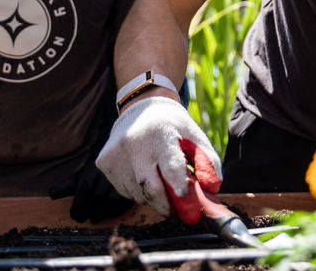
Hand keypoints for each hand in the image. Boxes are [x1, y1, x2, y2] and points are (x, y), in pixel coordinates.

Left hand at [48, 117, 135, 223]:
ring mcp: (121, 178)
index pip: (84, 190)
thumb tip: (51, 194)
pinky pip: (125, 200)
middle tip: (85, 219)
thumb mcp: (79, 176)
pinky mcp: (132, 184)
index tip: (75, 216)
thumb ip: (66, 186)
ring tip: (95, 219)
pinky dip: (116, 210)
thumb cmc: (94, 172)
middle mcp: (107, 173)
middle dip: (89, 210)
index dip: (78, 206)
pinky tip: (110, 214)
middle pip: (97, 196)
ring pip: (111, 200)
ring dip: (102, 213)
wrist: (117, 158)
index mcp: (92, 169)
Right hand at [94, 96, 220, 222]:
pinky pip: (124, 190)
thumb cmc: (172, 125)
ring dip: (152, 196)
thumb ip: (208, 160)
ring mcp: (116, 154)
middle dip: (167, 205)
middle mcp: (134, 143)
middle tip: (177, 209)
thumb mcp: (194, 135)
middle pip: (151, 189)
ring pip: (138, 194)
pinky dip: (137, 190)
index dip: (179, 188)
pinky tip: (142, 172)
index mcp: (160, 133)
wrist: (140, 107)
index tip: (186, 199)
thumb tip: (212, 188)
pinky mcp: (104, 162)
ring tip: (158, 178)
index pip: (171, 167)